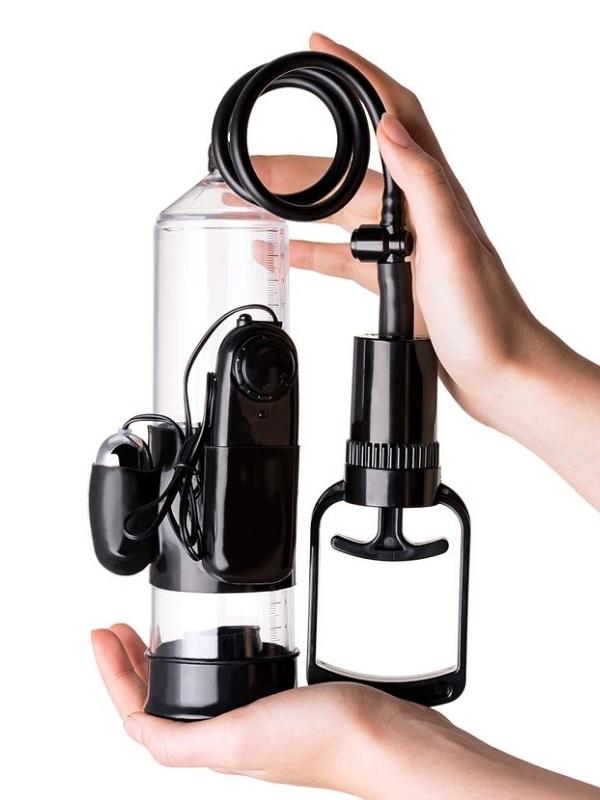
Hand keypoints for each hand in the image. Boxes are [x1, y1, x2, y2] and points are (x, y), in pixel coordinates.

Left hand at [90, 623, 444, 795]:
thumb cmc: (321, 742)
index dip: (112, 673)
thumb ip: (180, 742)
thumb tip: (132, 728)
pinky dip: (204, 654)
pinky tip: (213, 639)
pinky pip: (224, 673)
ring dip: (163, 655)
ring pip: (189, 683)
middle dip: (132, 659)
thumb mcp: (235, 742)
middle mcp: (224, 730)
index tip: (102, 633)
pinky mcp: (275, 694)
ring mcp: (248, 711)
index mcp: (208, 742)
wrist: (379, 734)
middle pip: (158, 694)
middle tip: (120, 626)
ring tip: (152, 628)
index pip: (138, 711)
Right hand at [92, 624, 598, 798]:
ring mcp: (222, 744)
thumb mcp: (289, 688)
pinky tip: (126, 676)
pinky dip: (136, 707)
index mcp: (228, 723)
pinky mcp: (232, 744)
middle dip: (121, 667)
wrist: (371, 740)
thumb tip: (245, 657)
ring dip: (122, 680)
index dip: (134, 668)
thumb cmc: (339, 719)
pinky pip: (163, 737)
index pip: (162, 700)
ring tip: (110, 641)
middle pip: (148, 706)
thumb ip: (261, 676)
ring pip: (148, 719)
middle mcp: (219, 737)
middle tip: (108, 632)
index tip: (125, 632)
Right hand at [254, 33, 599, 508]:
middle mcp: (416, 210)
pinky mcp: (395, 278)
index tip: (319, 47)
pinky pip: (341, 254)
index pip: (393, 112)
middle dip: (291, 164)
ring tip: (249, 204)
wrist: (501, 372)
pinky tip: (282, 251)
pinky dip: (308, 249)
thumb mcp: (453, 245)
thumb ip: (424, 183)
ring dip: (292, 205)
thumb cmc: (487, 318)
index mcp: (432, 192)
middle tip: (244, 167)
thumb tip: (388, 125)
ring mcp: (403, 245)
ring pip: (335, 212)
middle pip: (344, 170)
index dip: (356, 74)